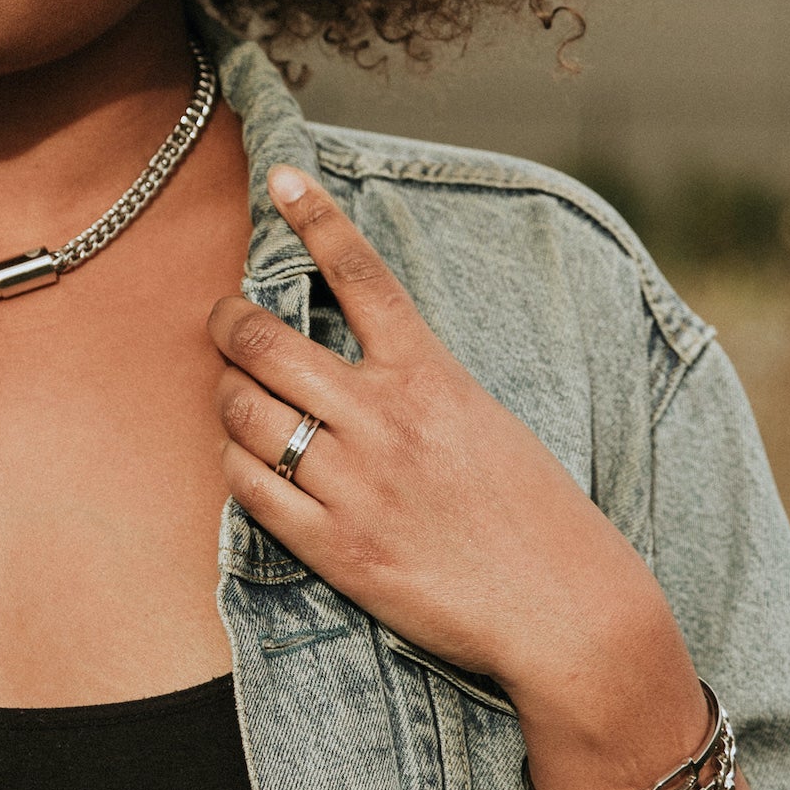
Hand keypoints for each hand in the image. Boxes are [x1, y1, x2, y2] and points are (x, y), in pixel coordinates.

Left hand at [210, 164, 707, 789]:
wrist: (566, 613)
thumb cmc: (534, 512)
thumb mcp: (483, 418)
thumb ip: (416, 383)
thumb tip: (351, 360)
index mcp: (430, 376)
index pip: (362, 275)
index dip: (317, 217)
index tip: (284, 176)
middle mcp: (384, 420)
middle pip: (266, 342)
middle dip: (228, 322)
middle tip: (224, 319)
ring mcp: (354, 484)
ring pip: (244, 411)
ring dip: (226, 394)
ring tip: (234, 393)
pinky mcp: (336, 548)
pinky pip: (249, 488)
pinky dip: (235, 463)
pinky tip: (245, 459)